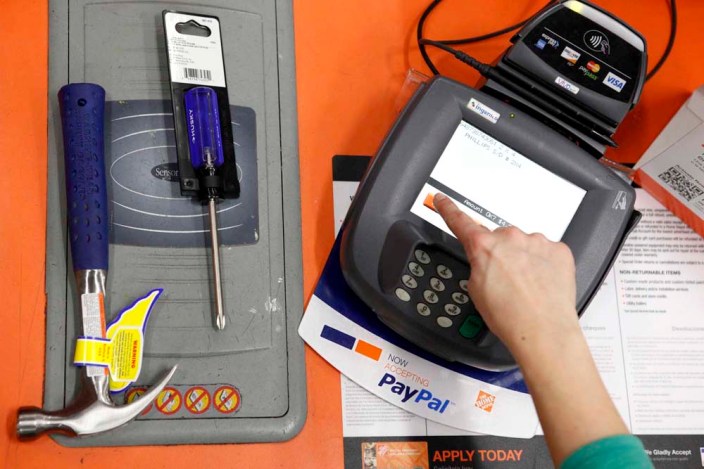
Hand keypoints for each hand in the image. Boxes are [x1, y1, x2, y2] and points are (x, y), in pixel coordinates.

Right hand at [433, 193, 580, 354]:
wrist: (543, 330)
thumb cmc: (510, 316)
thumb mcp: (476, 291)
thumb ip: (478, 266)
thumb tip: (486, 263)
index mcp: (484, 247)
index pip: (460, 222)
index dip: (448, 209)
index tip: (442, 200)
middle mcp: (510, 238)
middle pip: (500, 239)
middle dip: (501, 255)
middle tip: (506, 282)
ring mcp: (536, 242)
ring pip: (525, 245)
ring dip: (524, 261)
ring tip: (527, 288)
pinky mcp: (558, 250)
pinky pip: (547, 252)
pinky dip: (544, 265)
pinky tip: (542, 284)